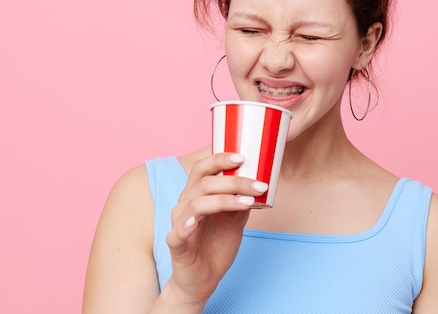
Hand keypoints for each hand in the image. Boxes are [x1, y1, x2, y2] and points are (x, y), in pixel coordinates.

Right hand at [163, 153, 267, 308]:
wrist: (202, 280)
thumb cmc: (215, 245)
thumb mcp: (235, 219)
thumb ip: (242, 200)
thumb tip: (261, 183)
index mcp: (196, 195)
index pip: (202, 168)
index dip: (220, 159)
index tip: (242, 157)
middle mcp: (185, 205)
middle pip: (204, 183)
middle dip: (234, 181)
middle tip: (259, 185)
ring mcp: (179, 223)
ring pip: (196, 203)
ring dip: (225, 200)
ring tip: (248, 202)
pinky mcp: (176, 244)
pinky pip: (178, 231)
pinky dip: (188, 224)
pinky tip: (199, 222)